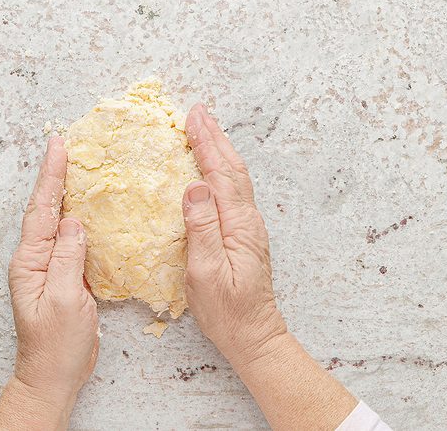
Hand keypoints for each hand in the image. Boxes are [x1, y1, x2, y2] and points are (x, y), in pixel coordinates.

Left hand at [0, 137, 97, 429]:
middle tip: (64, 146)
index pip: (42, 211)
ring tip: (75, 167)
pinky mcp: (66, 276)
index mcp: (31, 262)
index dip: (51, 177)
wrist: (54, 374)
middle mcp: (37, 259)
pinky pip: (72, 240)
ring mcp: (50, 267)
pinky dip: (81, 219)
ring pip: (59, 222)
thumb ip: (68, 259)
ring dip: (67, 193)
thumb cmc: (56, 344)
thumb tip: (74, 222)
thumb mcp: (64, 301)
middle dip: (55, 177)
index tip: (58, 147)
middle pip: (46, 209)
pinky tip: (90, 210)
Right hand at [182, 104, 286, 367]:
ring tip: (206, 130)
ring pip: (234, 177)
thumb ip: (202, 227)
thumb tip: (195, 186)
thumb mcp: (206, 272)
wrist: (254, 333)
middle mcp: (247, 219)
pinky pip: (232, 191)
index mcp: (238, 224)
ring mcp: (248, 226)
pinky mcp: (243, 234)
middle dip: (215, 138)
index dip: (206, 144)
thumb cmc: (226, 310)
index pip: (220, 174)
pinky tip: (213, 169)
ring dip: (220, 150)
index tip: (193, 119)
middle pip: (232, 169)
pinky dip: (221, 170)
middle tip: (198, 112)